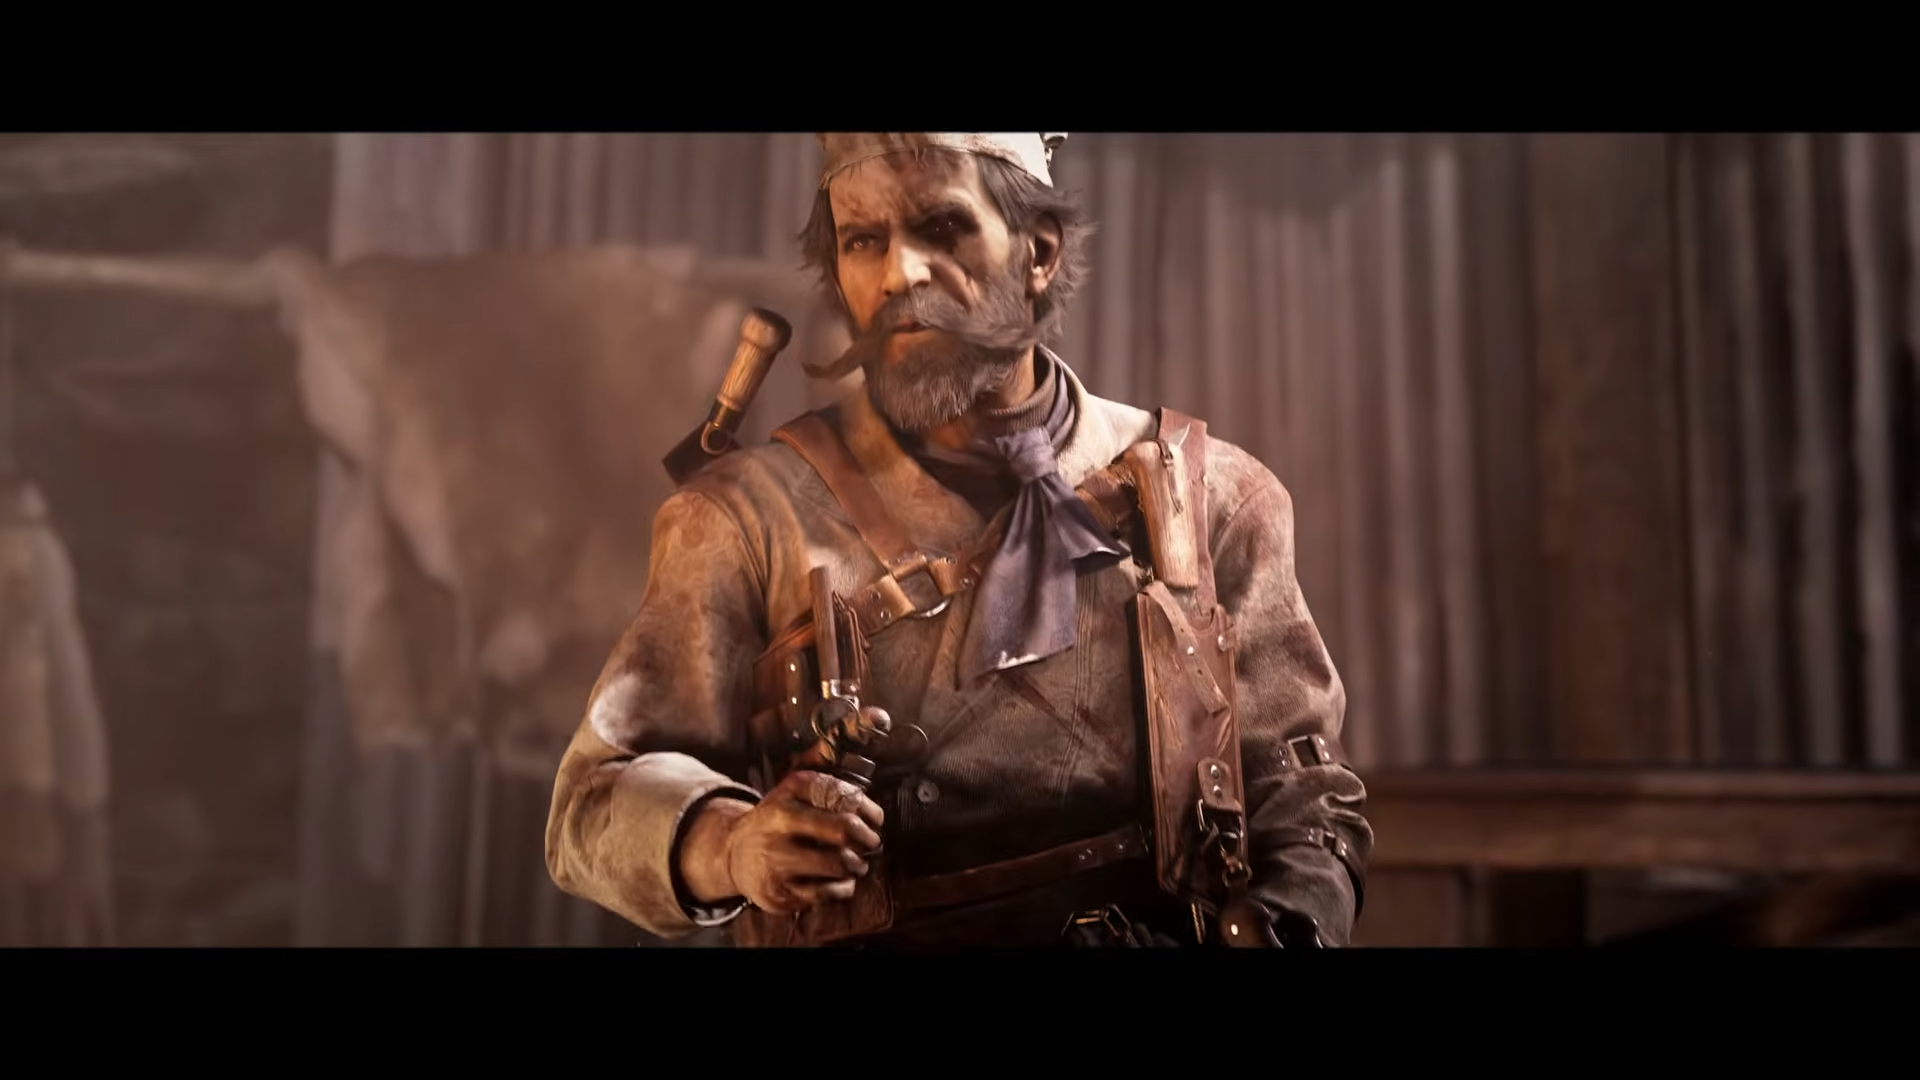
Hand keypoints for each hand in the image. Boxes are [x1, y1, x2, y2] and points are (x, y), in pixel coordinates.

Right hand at [681, 770, 884, 914]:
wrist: (734, 852)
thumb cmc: (776, 819)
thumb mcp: (792, 786)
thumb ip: (824, 759)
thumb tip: (872, 719)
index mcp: (788, 793)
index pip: (843, 796)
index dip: (870, 810)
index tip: (875, 819)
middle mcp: (779, 823)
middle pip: (843, 830)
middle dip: (868, 839)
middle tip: (870, 843)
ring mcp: (777, 860)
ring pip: (839, 864)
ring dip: (857, 865)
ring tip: (856, 863)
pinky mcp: (779, 892)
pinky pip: (828, 894)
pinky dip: (844, 889)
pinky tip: (841, 881)